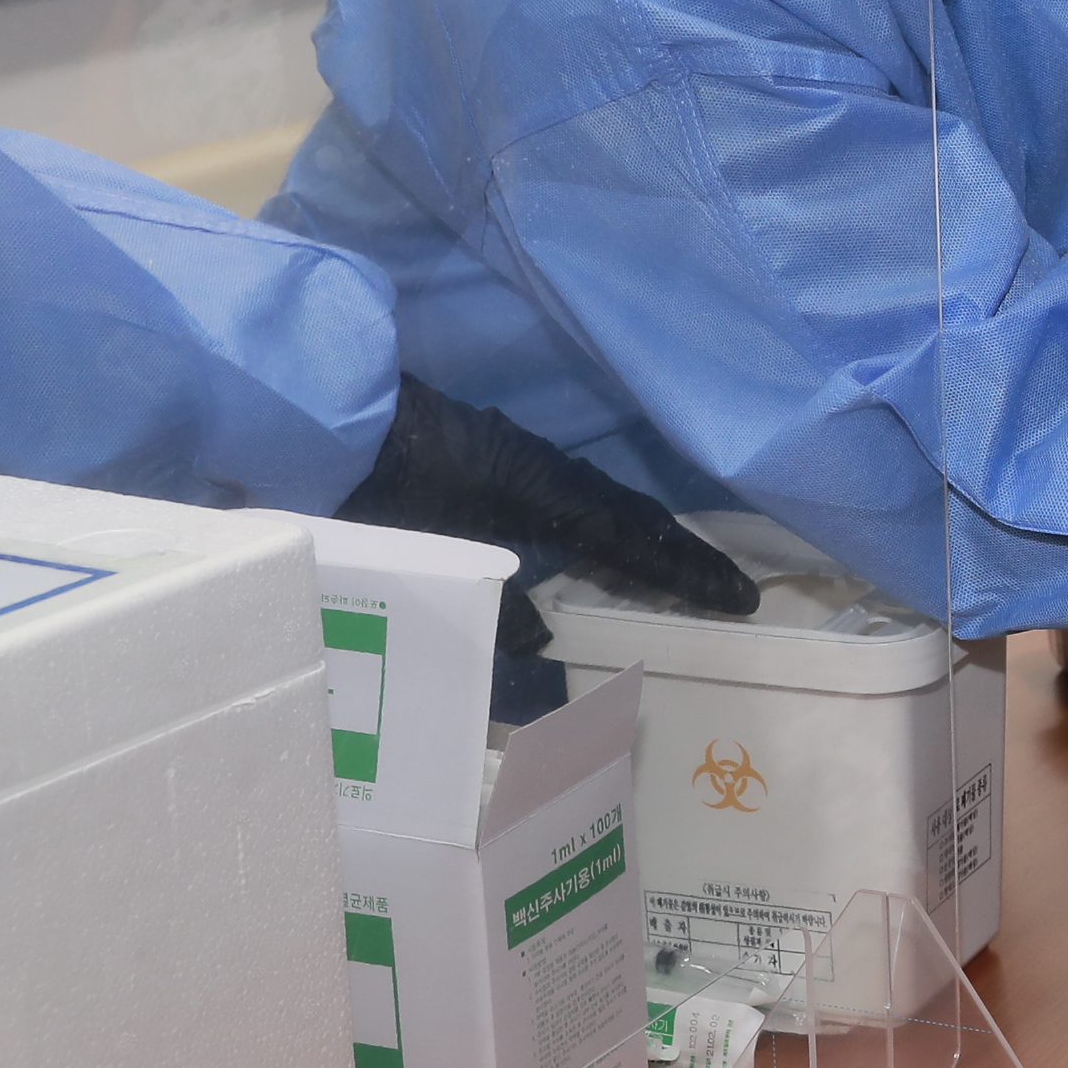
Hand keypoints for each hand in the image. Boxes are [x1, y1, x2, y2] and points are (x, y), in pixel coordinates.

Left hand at [337, 373, 761, 616]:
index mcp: (550, 492)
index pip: (638, 541)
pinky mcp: (494, 462)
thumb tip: (541, 641)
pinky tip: (593, 552)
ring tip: (672, 578)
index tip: (740, 599)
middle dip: (682, 557)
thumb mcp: (441, 558)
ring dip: (641, 545)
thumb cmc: (386, 491)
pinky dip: (601, 532)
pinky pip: (571, 502)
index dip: (691, 574)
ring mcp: (522, 462)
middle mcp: (548, 473)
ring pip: (601, 509)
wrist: (328, 426)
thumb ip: (495, 605)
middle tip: (726, 591)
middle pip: (632, 519)